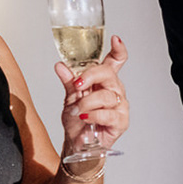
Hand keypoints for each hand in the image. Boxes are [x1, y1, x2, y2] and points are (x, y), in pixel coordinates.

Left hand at [57, 35, 129, 156]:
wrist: (77, 144)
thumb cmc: (77, 120)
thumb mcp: (70, 98)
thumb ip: (69, 82)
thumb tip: (60, 66)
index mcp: (104, 81)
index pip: (116, 61)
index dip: (118, 49)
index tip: (116, 39)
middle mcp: (114, 90)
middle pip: (109, 73)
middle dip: (91, 76)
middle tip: (78, 85)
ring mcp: (120, 105)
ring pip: (106, 95)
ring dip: (87, 103)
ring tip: (77, 111)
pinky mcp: (121, 121)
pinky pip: (108, 113)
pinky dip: (94, 115)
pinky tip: (86, 118)